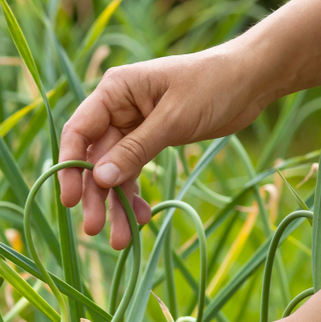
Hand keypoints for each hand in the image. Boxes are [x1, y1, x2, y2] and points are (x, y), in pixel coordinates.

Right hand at [58, 45, 267, 247]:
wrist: (250, 81)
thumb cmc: (212, 85)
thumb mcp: (173, 118)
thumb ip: (136, 149)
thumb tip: (100, 179)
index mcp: (115, 91)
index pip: (79, 131)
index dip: (70, 166)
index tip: (70, 200)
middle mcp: (117, 109)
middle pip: (94, 159)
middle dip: (95, 196)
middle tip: (94, 229)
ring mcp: (132, 128)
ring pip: (114, 173)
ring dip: (116, 205)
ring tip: (121, 240)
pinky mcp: (150, 142)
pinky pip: (133, 174)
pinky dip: (136, 197)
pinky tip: (142, 219)